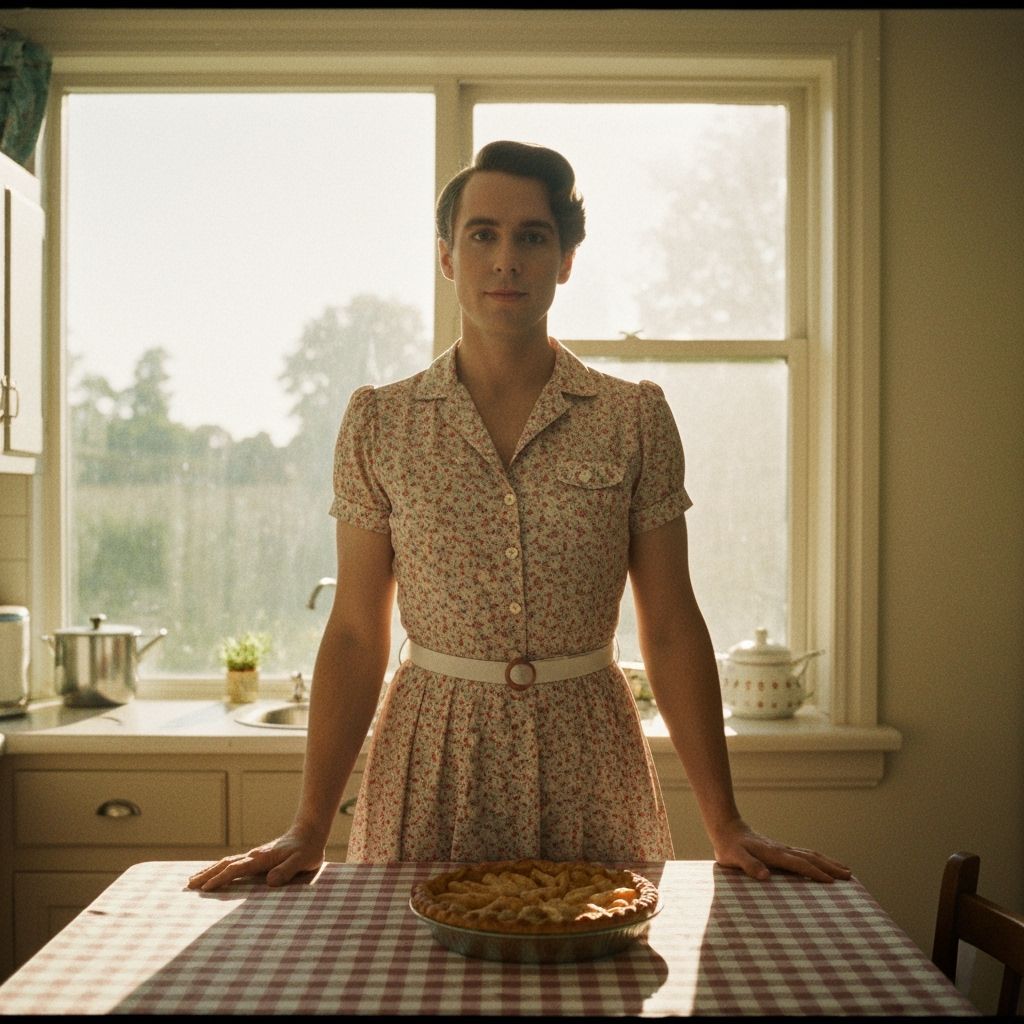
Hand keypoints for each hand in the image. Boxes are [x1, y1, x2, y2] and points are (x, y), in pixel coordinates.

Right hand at [186, 829, 325, 891]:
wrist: (310, 832)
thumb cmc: (308, 849)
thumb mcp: (302, 861)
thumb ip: (287, 870)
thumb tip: (269, 881)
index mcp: (262, 858)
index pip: (236, 869)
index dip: (221, 879)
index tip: (205, 888)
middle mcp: (254, 856)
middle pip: (225, 864)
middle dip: (207, 874)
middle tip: (188, 885)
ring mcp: (254, 856)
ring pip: (226, 863)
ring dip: (209, 871)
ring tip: (192, 880)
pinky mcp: (257, 858)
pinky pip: (233, 864)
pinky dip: (219, 869)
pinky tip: (214, 873)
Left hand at [710, 819, 851, 882]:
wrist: (727, 829)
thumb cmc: (729, 847)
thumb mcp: (734, 858)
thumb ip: (749, 866)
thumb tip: (765, 876)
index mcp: (774, 854)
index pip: (799, 864)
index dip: (815, 873)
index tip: (832, 882)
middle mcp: (782, 850)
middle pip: (811, 858)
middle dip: (831, 867)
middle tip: (850, 876)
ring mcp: (783, 849)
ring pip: (811, 855)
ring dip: (828, 863)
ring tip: (845, 870)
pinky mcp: (781, 850)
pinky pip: (804, 855)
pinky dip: (818, 860)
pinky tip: (823, 865)